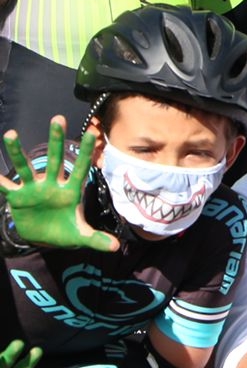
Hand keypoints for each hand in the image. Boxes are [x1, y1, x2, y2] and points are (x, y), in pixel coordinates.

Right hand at [0, 117, 118, 250]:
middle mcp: (52, 185)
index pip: (80, 167)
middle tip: (58, 118)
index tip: (92, 132)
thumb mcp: (80, 237)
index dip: (85, 151)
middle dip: (56, 140)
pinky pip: (5, 187)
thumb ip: (96, 239)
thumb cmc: (65, 232)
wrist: (43, 237)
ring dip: (17, 152)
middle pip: (54, 159)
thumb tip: (115, 248)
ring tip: (10, 134)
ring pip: (25, 167)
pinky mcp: (17, 198)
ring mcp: (33, 189)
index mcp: (70, 191)